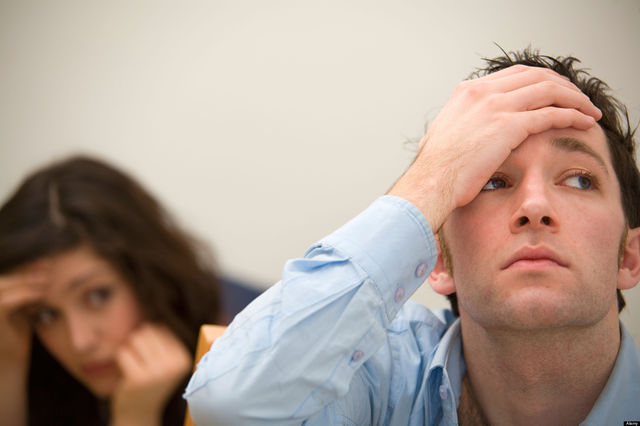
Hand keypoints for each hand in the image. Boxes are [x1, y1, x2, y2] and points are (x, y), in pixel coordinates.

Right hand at [0, 263, 47, 367]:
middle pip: (2, 278)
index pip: (5, 277)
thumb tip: (46, 268)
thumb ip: (27, 290)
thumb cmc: (14, 336)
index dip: (24, 267)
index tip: (47, 262)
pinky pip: (4, 303)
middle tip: (49, 265)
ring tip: (48, 278)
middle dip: (26, 270)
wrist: (6, 367)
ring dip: (26, 280)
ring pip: (1, 286)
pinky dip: (24, 294)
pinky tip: (42, 293)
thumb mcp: (21, 308)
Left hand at [111, 323, 190, 425]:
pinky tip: (127, 372)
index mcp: (183, 358)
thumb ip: (164, 341)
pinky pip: (123, 352)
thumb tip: (157, 319)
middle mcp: (174, 364)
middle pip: (148, 331)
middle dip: (138, 342)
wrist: (138, 413)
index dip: (150, 340)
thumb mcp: (165, 361)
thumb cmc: (149, 381)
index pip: (161, 329)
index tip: (151, 358)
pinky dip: (121, 360)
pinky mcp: (139, 378)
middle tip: (139, 360)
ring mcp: (157, 372)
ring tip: (134, 364)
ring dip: (130, 349)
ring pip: (135, 339)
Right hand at [388, 65, 601, 230]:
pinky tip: (583, 122)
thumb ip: (456, 126)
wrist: (431, 181)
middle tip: (578, 98)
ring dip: (575, 99)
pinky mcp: (509, 125)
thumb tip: (454, 133)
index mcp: (467, 91)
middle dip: (563, 85)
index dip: (541, 80)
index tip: (555, 92)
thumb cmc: (435, 168)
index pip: (515, 74)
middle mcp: (483, 92)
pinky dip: (572, 116)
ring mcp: (496, 106)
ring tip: (589, 110)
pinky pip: (551, 114)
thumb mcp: (442, 135)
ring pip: (549, 90)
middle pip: (536, 76)